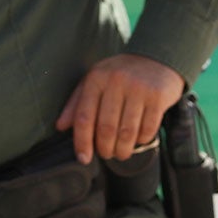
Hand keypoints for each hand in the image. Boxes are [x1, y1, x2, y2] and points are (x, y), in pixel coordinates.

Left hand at [56, 54, 186, 163]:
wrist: (156, 58)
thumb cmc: (120, 74)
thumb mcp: (95, 81)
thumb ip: (76, 103)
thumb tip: (60, 127)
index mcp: (96, 78)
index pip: (84, 117)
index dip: (82, 142)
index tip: (83, 159)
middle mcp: (116, 81)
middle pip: (106, 128)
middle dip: (105, 149)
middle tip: (107, 154)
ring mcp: (139, 89)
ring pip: (127, 133)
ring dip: (123, 150)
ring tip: (121, 153)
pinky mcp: (157, 97)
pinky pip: (148, 129)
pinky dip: (141, 140)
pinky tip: (138, 139)